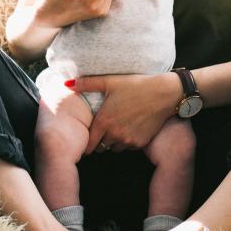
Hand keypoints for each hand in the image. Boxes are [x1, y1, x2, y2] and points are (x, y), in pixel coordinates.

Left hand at [68, 73, 183, 153]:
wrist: (164, 94)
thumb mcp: (110, 81)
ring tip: (117, 127)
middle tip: (103, 130)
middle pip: (100, 148)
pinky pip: (128, 148)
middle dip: (99, 141)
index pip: (88, 143)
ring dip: (113, 142)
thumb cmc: (136, 85)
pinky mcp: (140, 143)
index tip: (87, 139)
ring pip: (114, 149)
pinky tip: (130, 128)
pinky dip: (126, 142)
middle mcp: (114, 134)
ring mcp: (128, 140)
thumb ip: (87, 83)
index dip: (86, 142)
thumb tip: (67, 84)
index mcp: (104, 121)